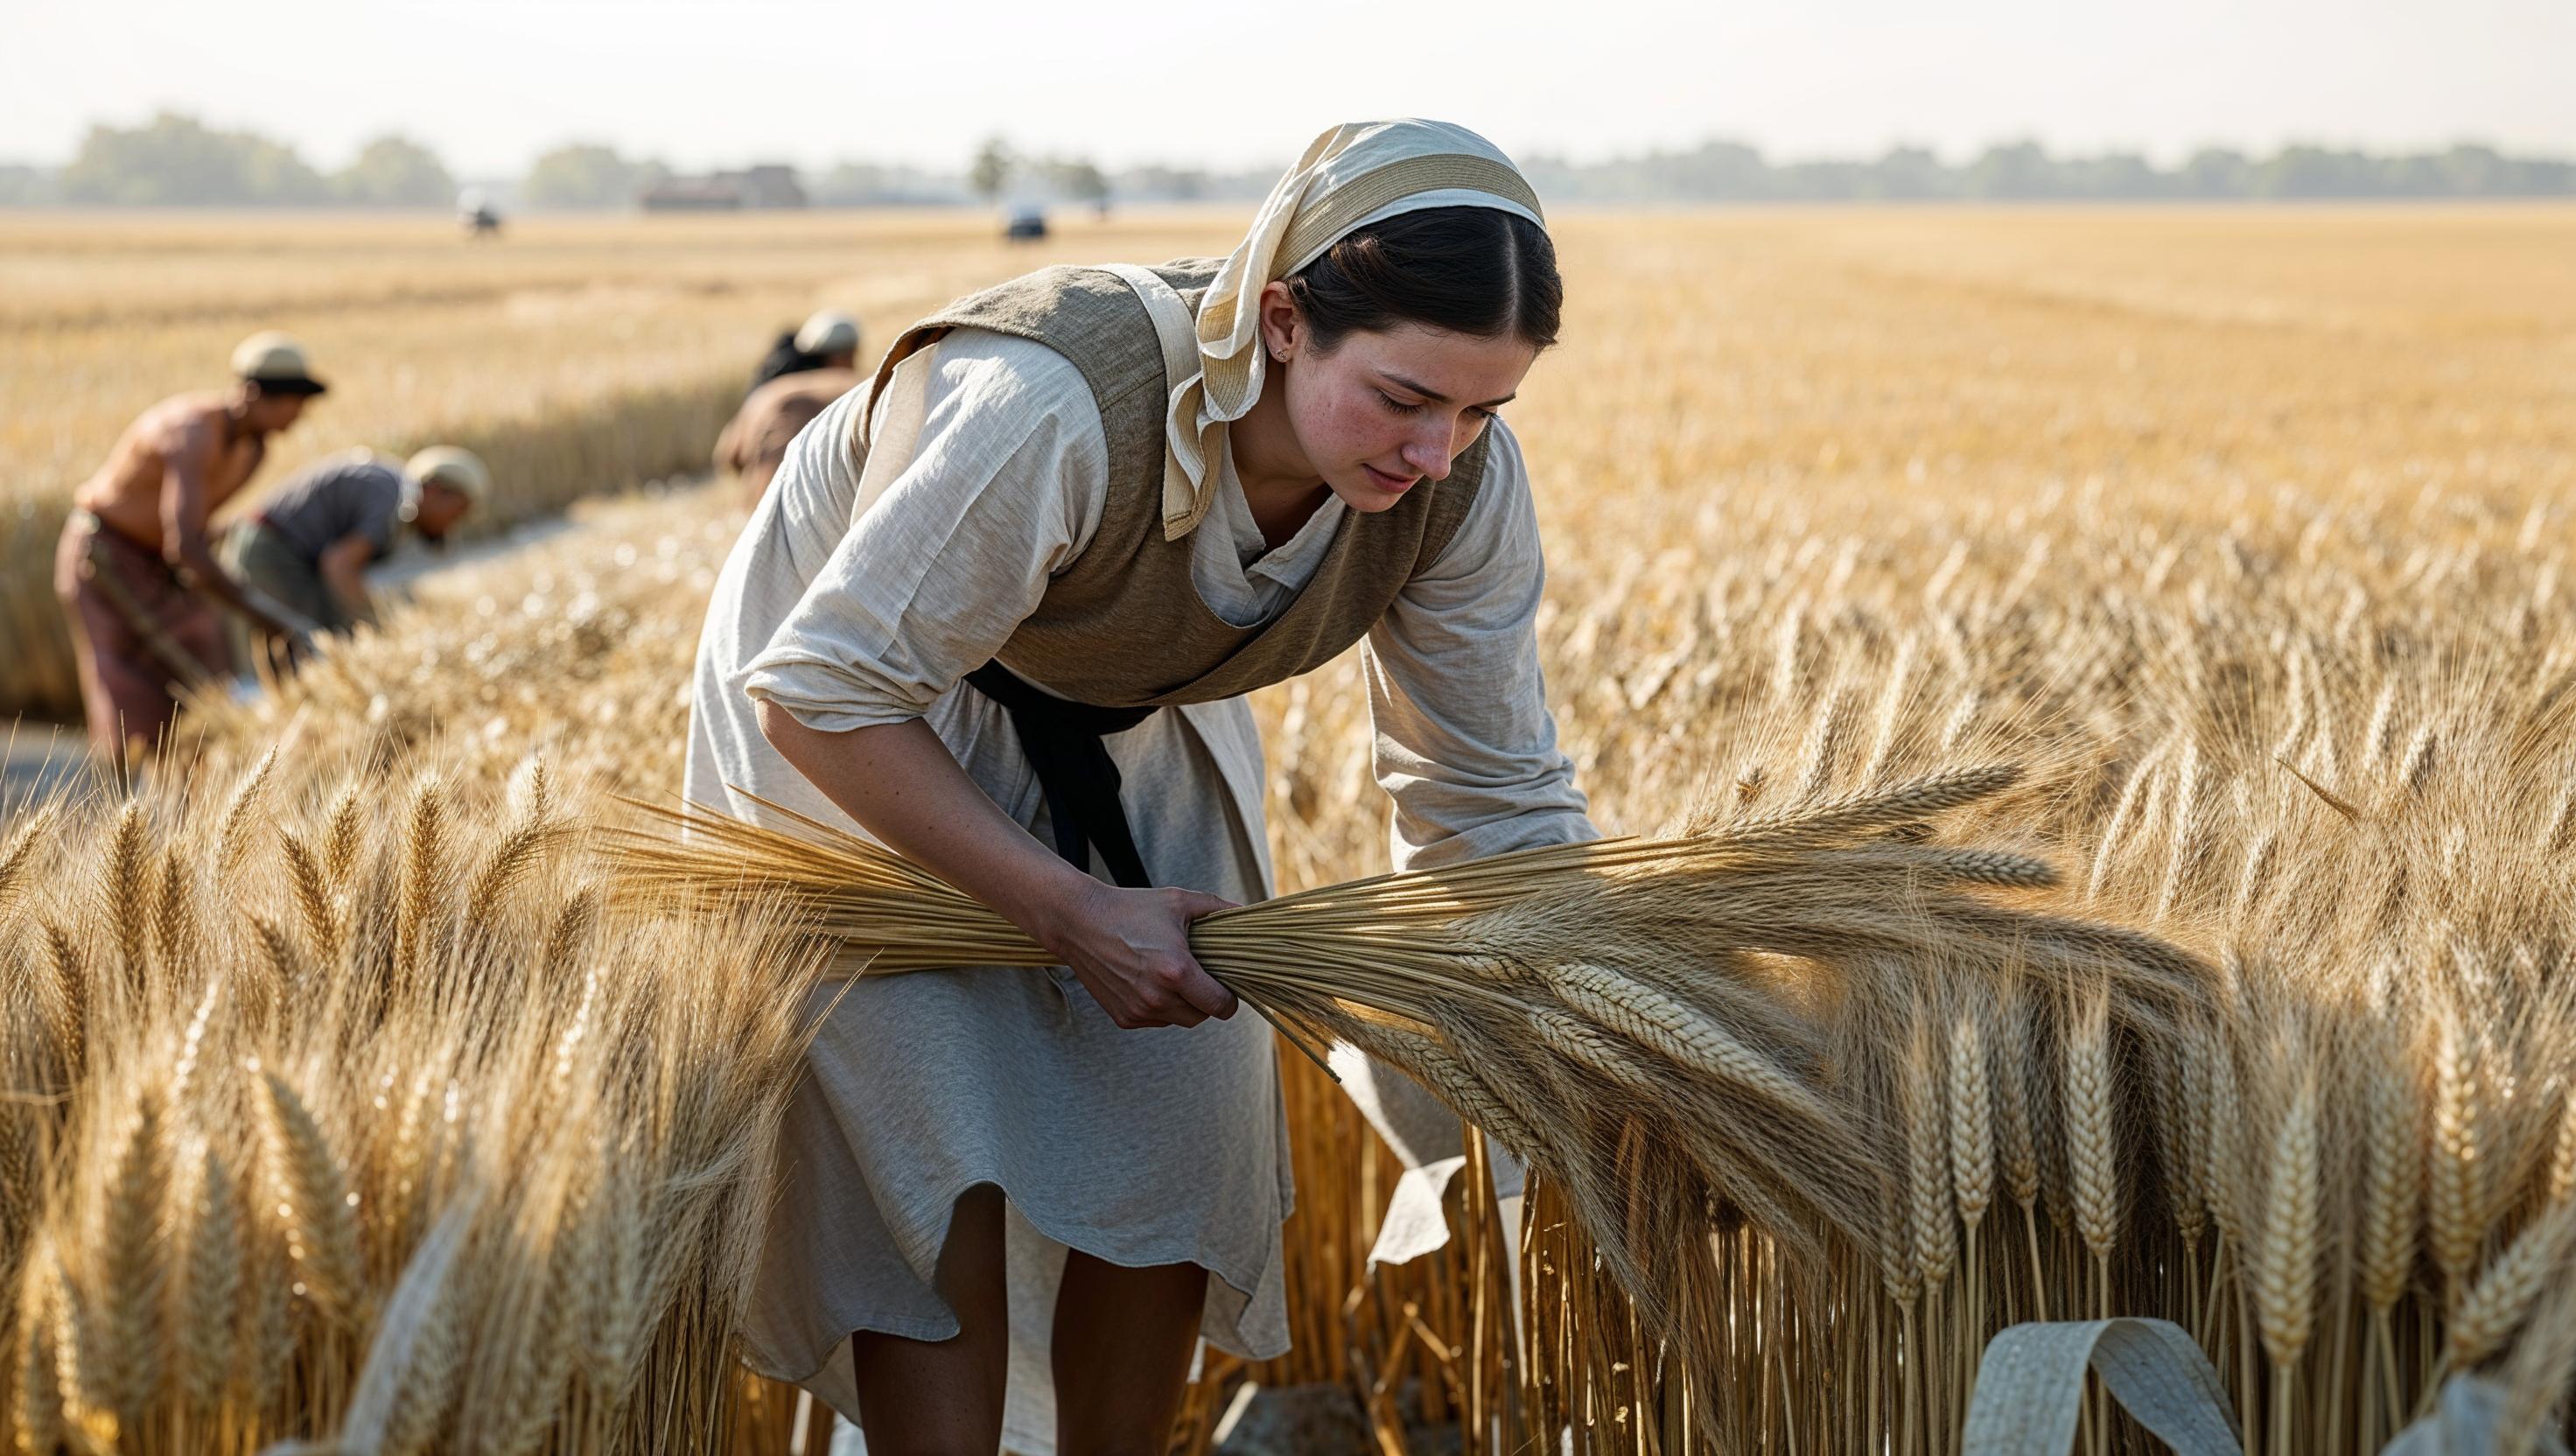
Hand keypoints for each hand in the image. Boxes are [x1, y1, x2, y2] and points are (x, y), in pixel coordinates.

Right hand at [1043, 880, 1240, 1029]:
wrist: (1078, 922)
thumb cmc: (1130, 909)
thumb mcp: (1179, 902)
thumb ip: (1218, 908)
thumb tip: (1249, 914)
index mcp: (1176, 971)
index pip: (1220, 1006)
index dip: (1230, 998)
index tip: (1227, 986)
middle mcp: (1158, 997)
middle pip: (1202, 1016)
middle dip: (1207, 1000)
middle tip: (1201, 977)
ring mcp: (1138, 1011)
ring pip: (1179, 1020)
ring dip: (1183, 1005)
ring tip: (1173, 976)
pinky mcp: (1123, 1018)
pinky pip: (1155, 1020)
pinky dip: (1160, 1007)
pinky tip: (1150, 981)